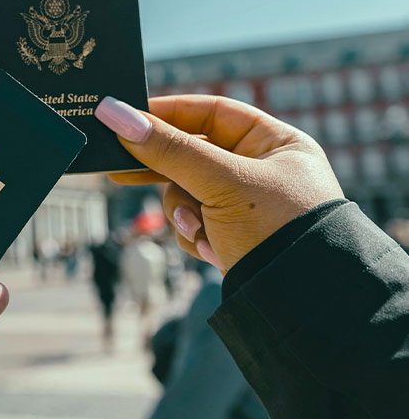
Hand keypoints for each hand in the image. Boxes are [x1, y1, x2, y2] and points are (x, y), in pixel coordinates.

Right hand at [95, 95, 343, 270]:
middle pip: (192, 155)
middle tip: (118, 170)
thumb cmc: (277, 230)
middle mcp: (261, 170)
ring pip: (185, 192)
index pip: (211, 113)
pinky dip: (195, 235)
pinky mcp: (232, 236)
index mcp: (275, 143)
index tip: (127, 117)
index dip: (169, 113)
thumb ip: (168, 149)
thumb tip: (115, 114)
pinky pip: (193, 223)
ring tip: (199, 230)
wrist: (302, 305)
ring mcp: (245, 205)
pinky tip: (212, 250)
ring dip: (183, 213)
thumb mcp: (221, 182)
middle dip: (164, 171)